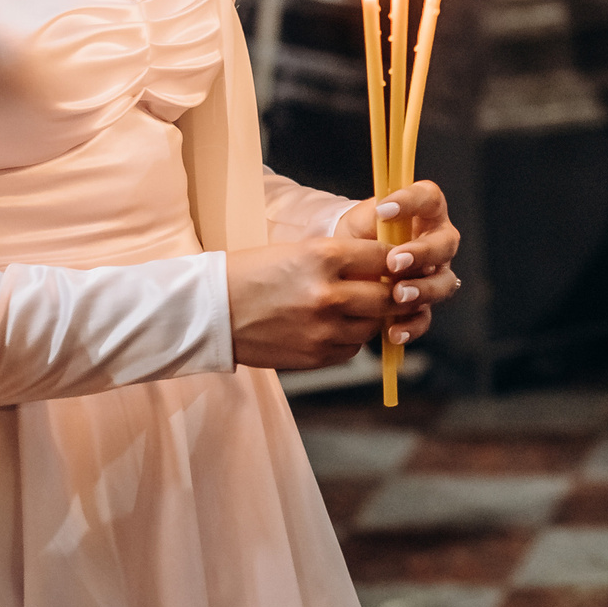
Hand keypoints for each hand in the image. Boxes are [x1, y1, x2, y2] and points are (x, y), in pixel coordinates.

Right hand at [226, 232, 403, 370]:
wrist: (212, 311)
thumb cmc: (252, 274)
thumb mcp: (299, 251)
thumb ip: (342, 259)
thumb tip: (383, 265)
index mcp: (323, 256)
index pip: (384, 256)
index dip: (393, 259)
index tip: (395, 261)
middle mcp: (328, 293)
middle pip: (389, 295)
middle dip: (395, 292)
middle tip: (394, 288)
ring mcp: (323, 328)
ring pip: (374, 325)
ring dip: (373, 317)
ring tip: (360, 308)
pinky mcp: (315, 355)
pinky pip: (352, 348)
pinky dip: (351, 338)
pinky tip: (335, 327)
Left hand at [334, 178, 464, 348]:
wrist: (343, 267)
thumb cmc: (357, 235)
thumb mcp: (360, 221)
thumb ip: (373, 217)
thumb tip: (383, 215)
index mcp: (425, 212)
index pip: (428, 198)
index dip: (412, 202)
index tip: (384, 209)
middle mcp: (436, 242)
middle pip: (444, 245)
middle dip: (422, 254)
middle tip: (395, 261)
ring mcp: (433, 275)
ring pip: (442, 283)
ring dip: (422, 289)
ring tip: (398, 294)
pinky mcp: (421, 305)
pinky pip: (425, 317)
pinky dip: (411, 325)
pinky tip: (393, 330)